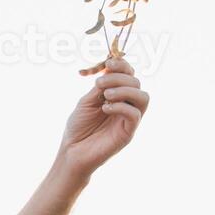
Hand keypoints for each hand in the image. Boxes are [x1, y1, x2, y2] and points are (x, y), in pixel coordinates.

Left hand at [57, 55, 150, 179]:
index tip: (107, 62)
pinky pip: (135, 115)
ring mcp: (128, 120)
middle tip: (99, 83)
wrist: (72, 151)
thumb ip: (100, 86)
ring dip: (124, 90)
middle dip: (118, 77)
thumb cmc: (78, 127)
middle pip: (136, 83)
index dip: (122, 64)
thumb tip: (111, 66)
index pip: (129, 75)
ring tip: (106, 95)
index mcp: (118, 96)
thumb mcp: (87, 101)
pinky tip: (105, 109)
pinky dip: (121, 107)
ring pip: (143, 97)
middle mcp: (126, 106)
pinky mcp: (128, 133)